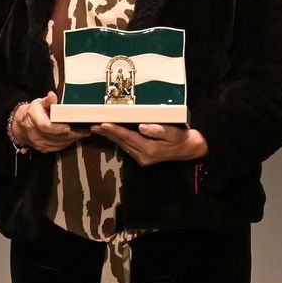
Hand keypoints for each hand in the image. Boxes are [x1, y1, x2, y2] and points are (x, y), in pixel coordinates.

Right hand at [10, 92, 87, 153]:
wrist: (21, 125)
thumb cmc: (34, 112)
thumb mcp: (39, 102)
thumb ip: (48, 100)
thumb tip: (52, 96)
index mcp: (33, 117)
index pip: (44, 126)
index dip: (57, 128)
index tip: (68, 127)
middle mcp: (34, 132)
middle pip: (54, 136)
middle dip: (71, 134)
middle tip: (85, 130)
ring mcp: (37, 142)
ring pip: (58, 143)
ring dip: (72, 139)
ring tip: (83, 132)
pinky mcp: (42, 149)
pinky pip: (57, 148)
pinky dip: (67, 143)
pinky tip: (75, 137)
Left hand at [90, 122, 207, 165]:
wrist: (188, 149)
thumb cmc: (181, 138)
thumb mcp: (173, 133)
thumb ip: (158, 130)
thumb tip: (142, 127)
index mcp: (149, 150)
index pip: (128, 138)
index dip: (115, 130)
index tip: (103, 124)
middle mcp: (143, 156)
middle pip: (121, 142)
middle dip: (107, 133)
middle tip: (93, 124)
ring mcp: (141, 158)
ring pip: (122, 145)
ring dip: (110, 136)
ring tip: (97, 127)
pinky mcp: (141, 156)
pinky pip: (126, 146)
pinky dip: (117, 138)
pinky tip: (109, 132)